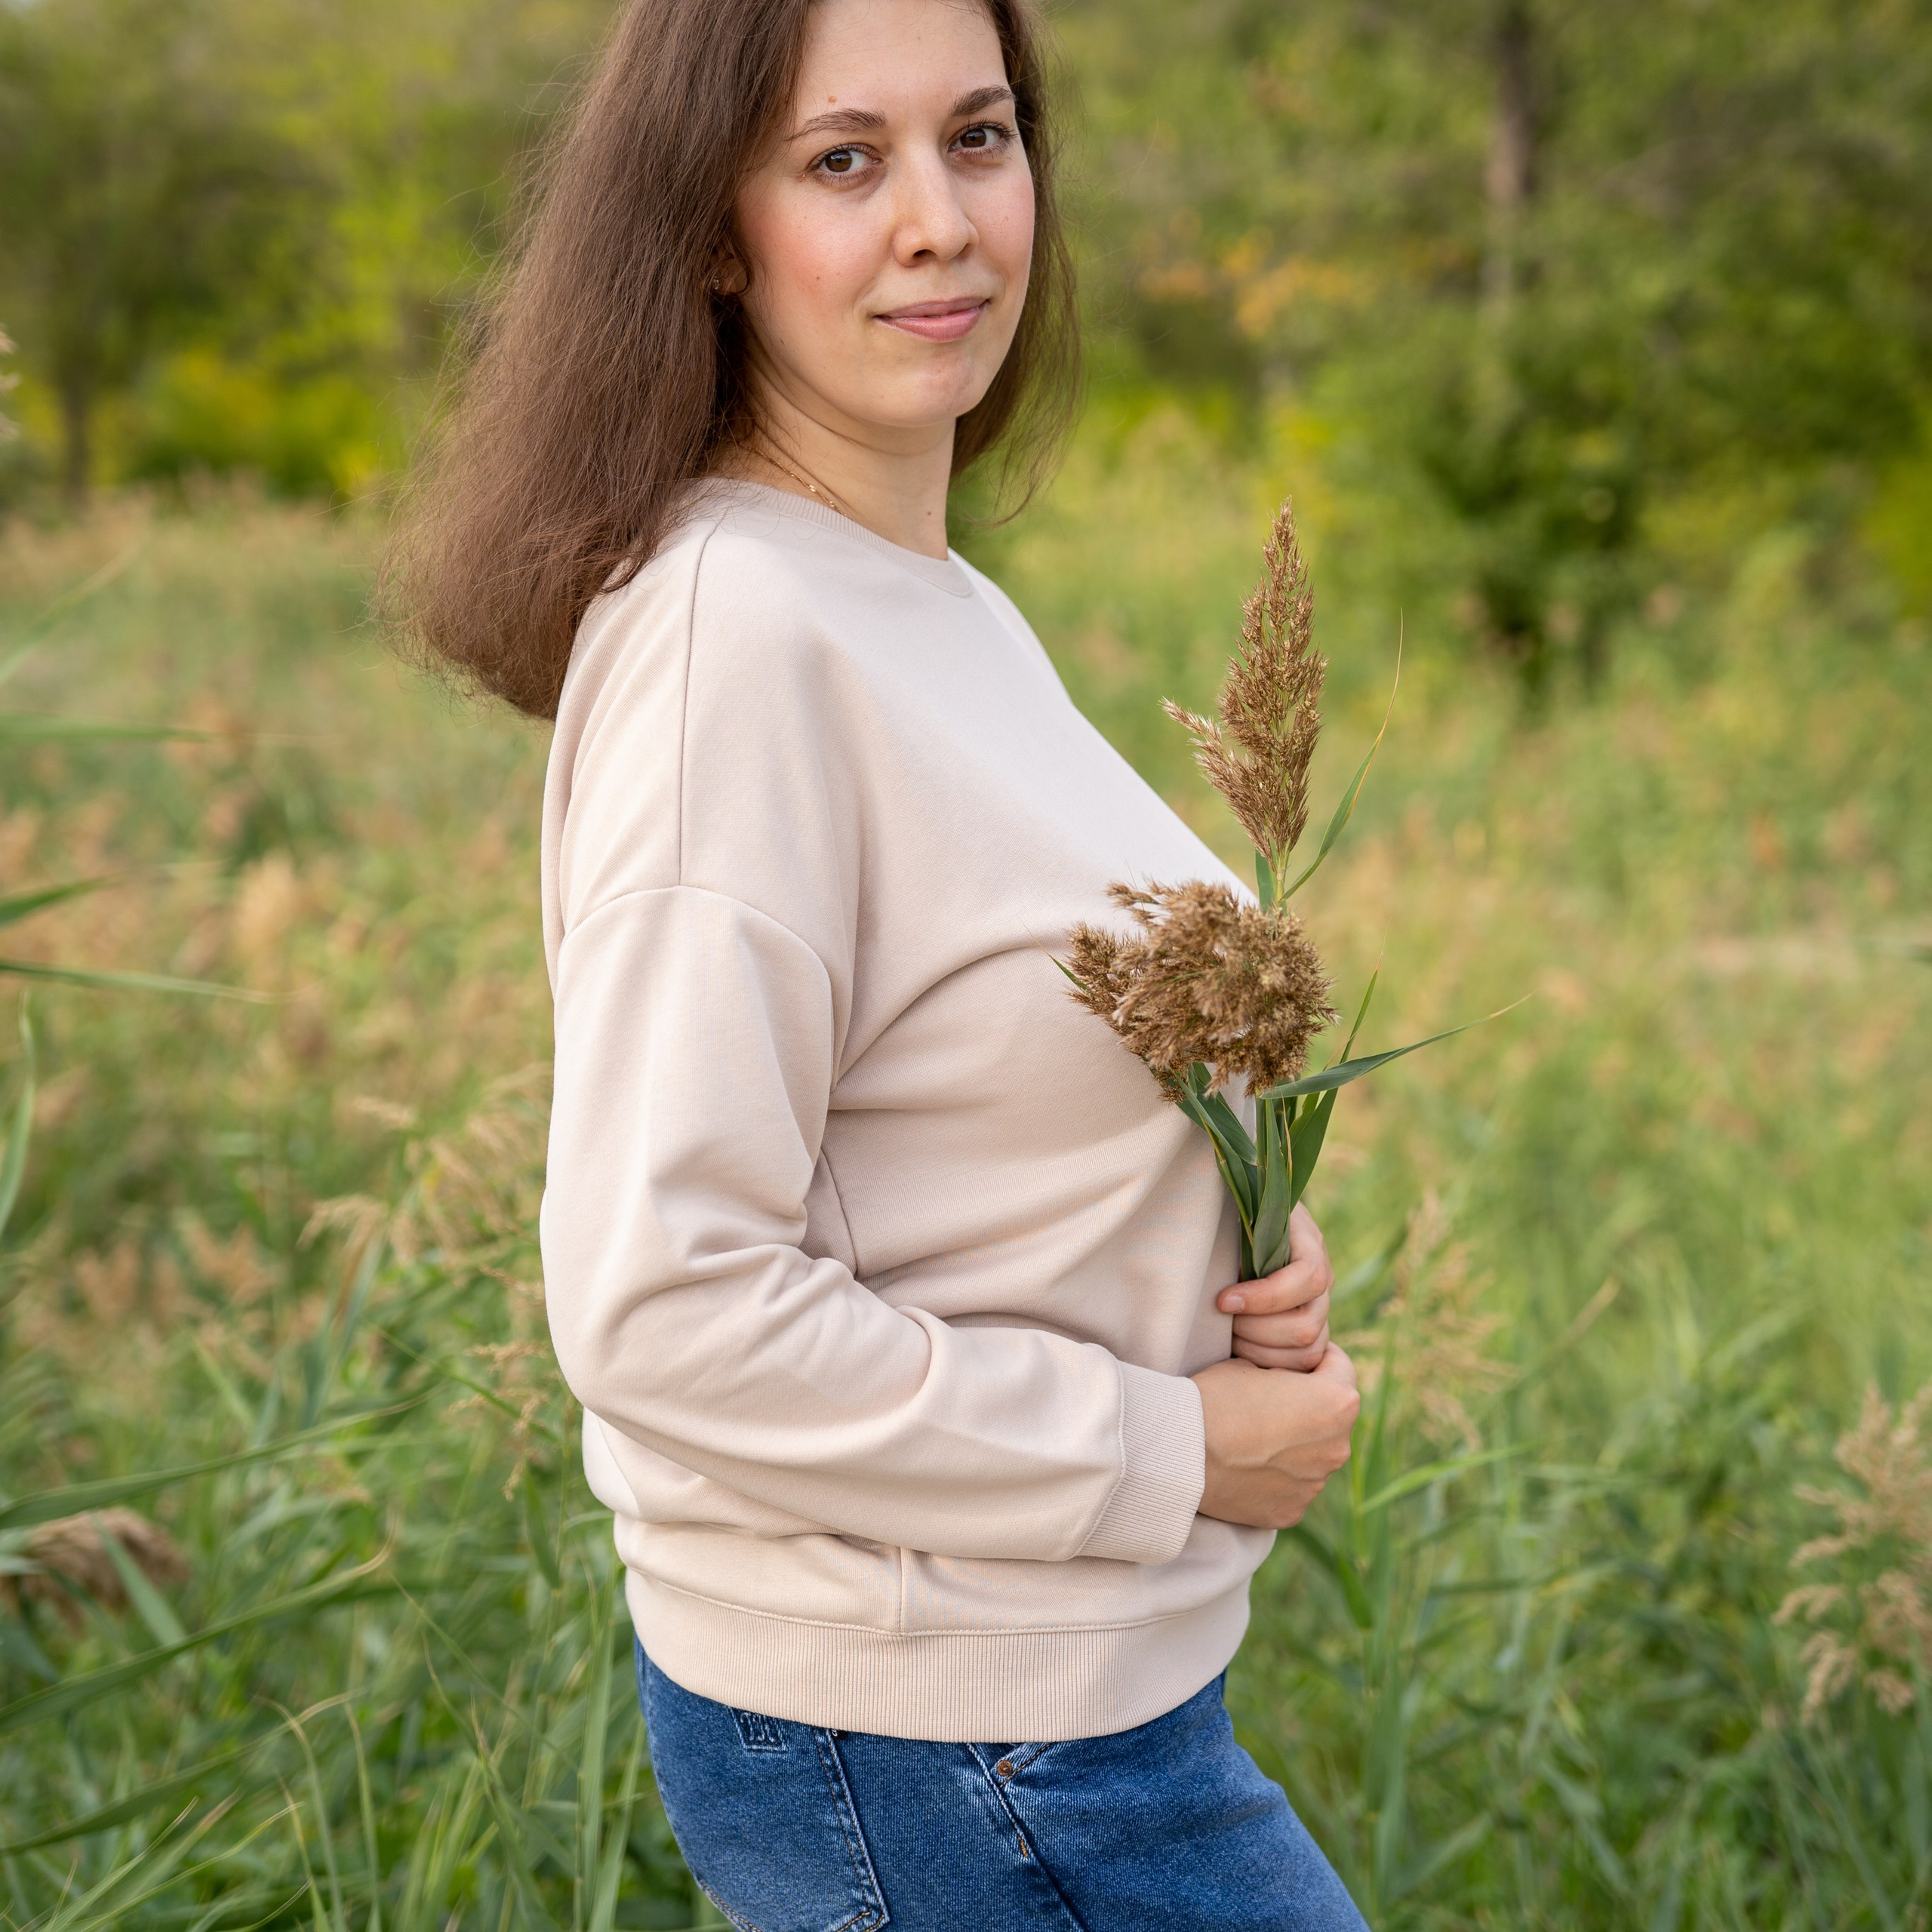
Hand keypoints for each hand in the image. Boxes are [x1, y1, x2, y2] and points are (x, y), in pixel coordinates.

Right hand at [1191, 1344, 1358, 1529]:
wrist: (1180, 1452)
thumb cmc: (1215, 1398)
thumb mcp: (1251, 1364)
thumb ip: (1283, 1375)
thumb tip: (1286, 1385)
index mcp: (1338, 1402)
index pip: (1341, 1367)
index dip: (1316, 1359)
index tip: (1294, 1362)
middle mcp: (1337, 1447)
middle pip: (1330, 1418)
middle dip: (1308, 1407)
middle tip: (1267, 1401)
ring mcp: (1315, 1484)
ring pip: (1311, 1456)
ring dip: (1292, 1446)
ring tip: (1249, 1438)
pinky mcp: (1291, 1512)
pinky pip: (1291, 1487)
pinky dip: (1274, 1477)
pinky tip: (1242, 1467)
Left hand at [1215, 1202, 1334, 1370]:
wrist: (1239, 1227)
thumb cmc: (1230, 1215)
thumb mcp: (1236, 1207)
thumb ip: (1235, 1213)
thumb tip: (1210, 1219)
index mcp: (1309, 1244)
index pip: (1309, 1279)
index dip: (1266, 1296)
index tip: (1223, 1300)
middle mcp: (1322, 1281)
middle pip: (1307, 1325)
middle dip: (1255, 1330)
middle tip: (1220, 1321)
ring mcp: (1318, 1310)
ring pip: (1306, 1351)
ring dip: (1259, 1352)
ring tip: (1226, 1337)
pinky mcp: (1308, 1334)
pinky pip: (1301, 1366)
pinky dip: (1268, 1366)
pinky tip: (1239, 1353)